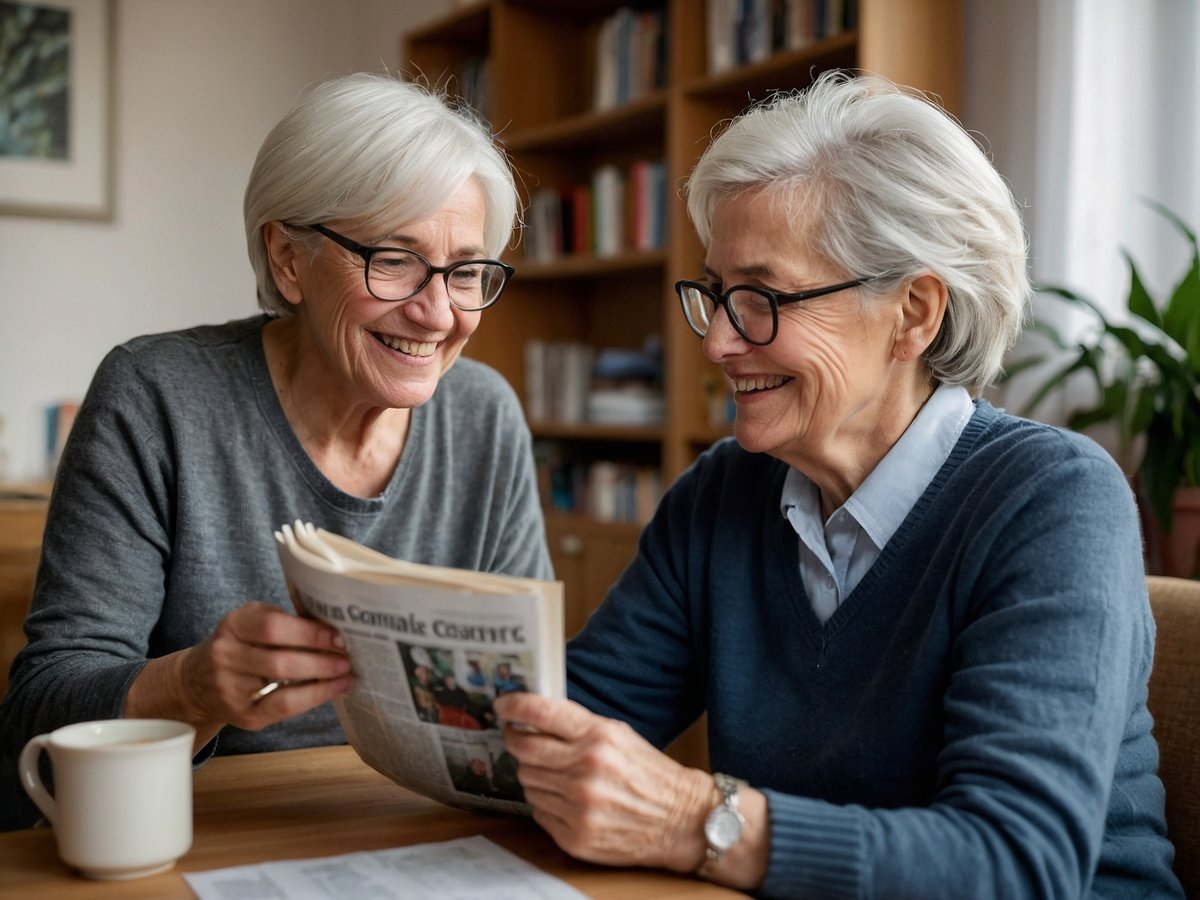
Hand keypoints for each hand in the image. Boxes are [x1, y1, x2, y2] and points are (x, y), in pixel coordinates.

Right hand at [127, 601, 352, 746]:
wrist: (196, 680)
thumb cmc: (241, 645)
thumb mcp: (253, 622)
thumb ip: (286, 621)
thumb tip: (335, 626)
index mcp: (233, 624)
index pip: (272, 626)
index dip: (308, 632)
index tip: (337, 635)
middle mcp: (226, 655)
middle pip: (280, 661)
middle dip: (321, 660)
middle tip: (348, 657)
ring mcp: (230, 688)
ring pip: (283, 688)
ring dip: (322, 682)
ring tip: (346, 674)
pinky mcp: (241, 715)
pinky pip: (282, 708)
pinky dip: (312, 699)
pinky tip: (332, 690)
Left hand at [492, 692, 713, 871]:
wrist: (679, 820)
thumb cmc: (648, 773)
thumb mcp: (619, 734)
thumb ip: (577, 726)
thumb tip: (531, 718)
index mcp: (598, 737)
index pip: (540, 713)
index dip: (514, 706)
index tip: (503, 705)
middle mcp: (585, 770)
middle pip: (523, 750)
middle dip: (516, 741)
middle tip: (517, 738)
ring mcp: (578, 806)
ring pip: (527, 782)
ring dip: (534, 775)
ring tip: (556, 775)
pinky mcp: (574, 836)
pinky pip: (538, 811)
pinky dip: (545, 802)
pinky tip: (566, 799)